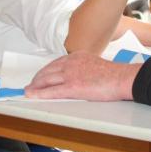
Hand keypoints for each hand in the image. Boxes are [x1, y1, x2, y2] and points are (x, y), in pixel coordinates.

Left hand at [25, 52, 139, 100]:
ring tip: (28, 91)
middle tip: (31, 85)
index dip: (46, 71)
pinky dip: (39, 93)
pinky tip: (32, 95)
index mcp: (77, 56)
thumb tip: (80, 77)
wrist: (122, 77)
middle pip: (48, 71)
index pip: (56, 63)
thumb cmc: (114, 74)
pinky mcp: (72, 87)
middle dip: (37, 79)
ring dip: (35, 86)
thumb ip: (84, 68)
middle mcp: (71, 63)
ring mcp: (71, 74)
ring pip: (46, 80)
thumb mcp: (96, 64)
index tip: (41, 76)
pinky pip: (51, 91)